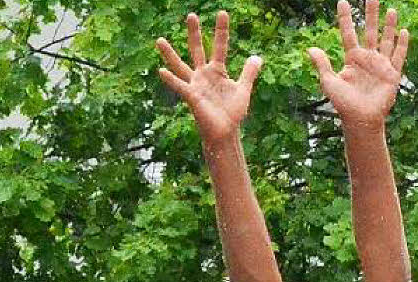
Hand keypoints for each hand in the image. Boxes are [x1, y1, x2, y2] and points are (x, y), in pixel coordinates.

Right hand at [156, 11, 262, 144]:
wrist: (226, 132)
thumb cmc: (232, 113)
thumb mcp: (243, 90)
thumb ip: (249, 73)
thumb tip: (257, 57)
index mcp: (217, 71)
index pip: (220, 46)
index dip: (222, 31)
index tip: (222, 13)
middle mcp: (203, 75)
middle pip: (197, 49)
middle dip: (195, 33)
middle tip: (191, 15)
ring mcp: (196, 85)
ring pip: (180, 66)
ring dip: (170, 54)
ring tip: (160, 40)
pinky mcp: (192, 97)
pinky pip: (180, 86)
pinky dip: (171, 80)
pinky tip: (161, 71)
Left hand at [307, 0, 408, 126]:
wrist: (361, 120)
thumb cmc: (343, 104)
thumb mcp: (329, 82)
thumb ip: (322, 64)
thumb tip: (310, 48)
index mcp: (352, 59)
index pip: (349, 33)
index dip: (345, 18)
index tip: (343, 2)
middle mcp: (367, 59)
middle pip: (370, 31)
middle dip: (371, 14)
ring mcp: (381, 66)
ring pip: (386, 40)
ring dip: (389, 26)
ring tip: (391, 10)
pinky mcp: (392, 75)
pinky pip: (398, 57)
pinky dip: (402, 45)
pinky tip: (404, 32)